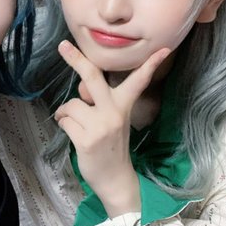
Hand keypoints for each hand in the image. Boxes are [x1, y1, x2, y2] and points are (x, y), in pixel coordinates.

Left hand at [54, 40, 169, 216]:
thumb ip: (102, 103)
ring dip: (66, 113)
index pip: (138, 81)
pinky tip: (72, 133)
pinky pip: (64, 120)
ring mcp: (100, 126)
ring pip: (71, 104)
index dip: (150, 65)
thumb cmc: (112, 147)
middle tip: (63, 45)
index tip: (163, 50)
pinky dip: (63, 124)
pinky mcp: (86, 139)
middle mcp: (114, 113)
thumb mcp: (115, 121)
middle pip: (93, 78)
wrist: (115, 179)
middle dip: (76, 59)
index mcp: (124, 106)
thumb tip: (81, 88)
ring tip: (75, 124)